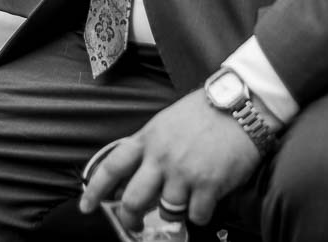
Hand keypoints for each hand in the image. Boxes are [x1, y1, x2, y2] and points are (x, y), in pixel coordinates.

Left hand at [79, 89, 264, 229]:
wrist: (241, 103)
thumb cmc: (205, 111)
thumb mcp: (167, 122)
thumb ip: (151, 147)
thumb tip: (137, 174)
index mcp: (148, 139)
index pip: (112, 167)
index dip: (94, 190)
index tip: (86, 206)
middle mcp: (162, 158)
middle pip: (133, 201)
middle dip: (131, 219)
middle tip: (135, 224)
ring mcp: (184, 172)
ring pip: (166, 212)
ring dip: (172, 214)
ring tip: (182, 203)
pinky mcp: (209, 185)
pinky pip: (197, 216)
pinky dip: (200, 213)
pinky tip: (206, 199)